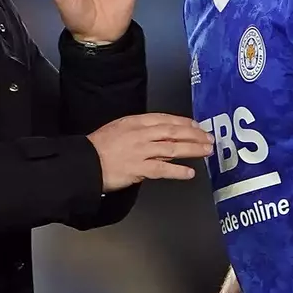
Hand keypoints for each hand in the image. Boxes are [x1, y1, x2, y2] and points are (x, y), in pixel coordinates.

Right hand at [88, 114, 213, 190]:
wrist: (84, 162)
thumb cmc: (97, 147)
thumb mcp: (118, 128)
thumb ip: (138, 130)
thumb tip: (156, 136)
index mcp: (135, 122)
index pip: (165, 119)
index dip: (184, 122)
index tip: (196, 126)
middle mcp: (141, 134)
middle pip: (174, 132)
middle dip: (194, 135)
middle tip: (208, 138)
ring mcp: (141, 151)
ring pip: (173, 148)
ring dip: (192, 149)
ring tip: (206, 151)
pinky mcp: (139, 168)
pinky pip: (163, 169)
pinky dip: (178, 171)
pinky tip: (189, 173)